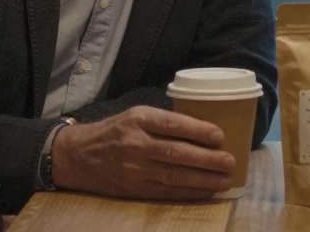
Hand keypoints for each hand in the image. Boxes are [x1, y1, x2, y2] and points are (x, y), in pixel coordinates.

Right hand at [50, 106, 234, 200]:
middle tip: (230, 161)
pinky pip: (166, 192)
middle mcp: (136, 143)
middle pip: (176, 153)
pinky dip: (188, 192)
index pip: (172, 124)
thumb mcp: (136, 116)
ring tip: (224, 179)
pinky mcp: (134, 189)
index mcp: (138, 119)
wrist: (79, 156)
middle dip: (207, 159)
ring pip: (174, 175)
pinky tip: (206, 191)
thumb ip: (163, 122)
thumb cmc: (116, 131)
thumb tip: (203, 129)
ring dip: (203, 179)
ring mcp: (134, 169)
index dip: (198, 130)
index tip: (220, 135)